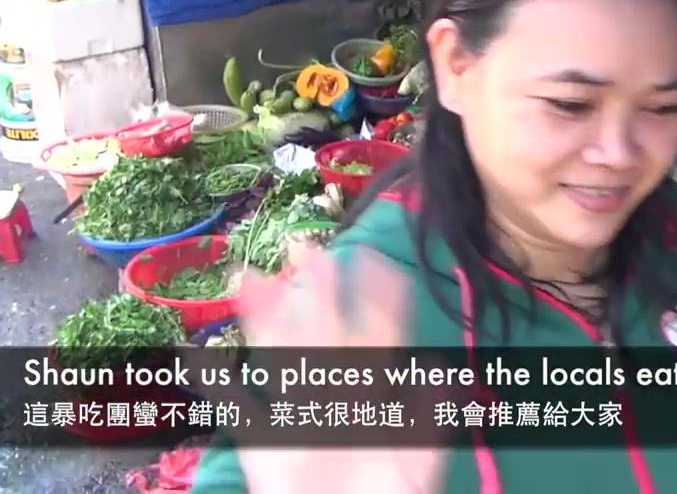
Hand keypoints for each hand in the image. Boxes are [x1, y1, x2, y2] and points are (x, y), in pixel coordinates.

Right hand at [195, 242, 447, 493]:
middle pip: (325, 330)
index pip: (379, 333)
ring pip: (281, 355)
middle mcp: (336, 392)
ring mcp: (299, 413)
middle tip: (306, 249)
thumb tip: (435, 379)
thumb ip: (426, 423)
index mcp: (375, 392)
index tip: (372, 258)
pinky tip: (202, 359)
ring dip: (265, 317)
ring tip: (250, 278)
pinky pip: (240, 411)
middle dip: (316, 291)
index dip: (378, 296)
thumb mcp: (416, 465)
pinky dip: (220, 386)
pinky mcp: (267, 444)